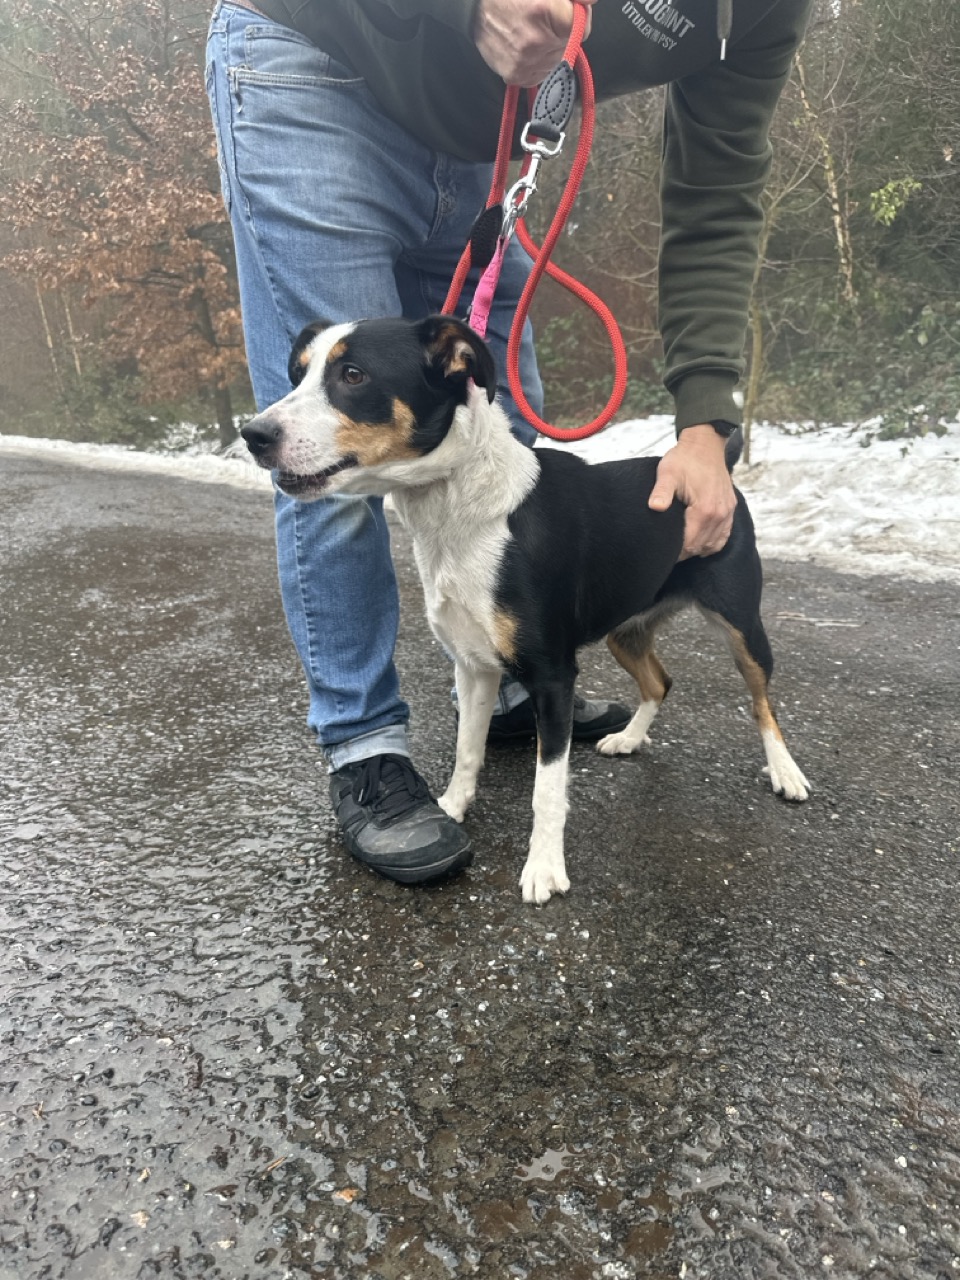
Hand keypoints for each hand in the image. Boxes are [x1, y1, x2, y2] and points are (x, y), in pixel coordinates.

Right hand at [473, 0, 595, 85]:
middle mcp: (536, 41)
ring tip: (529, 32)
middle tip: (540, 19)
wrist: (477, 6)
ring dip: (548, 49)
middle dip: (560, 33)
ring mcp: (525, 62)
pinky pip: (539, 74)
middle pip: (567, 46)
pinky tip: (524, 47)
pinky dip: (536, 63)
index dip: (575, 18)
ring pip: (554, 62)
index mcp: (546, 13)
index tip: (563, 10)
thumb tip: (591, 1)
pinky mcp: (515, 75)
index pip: (581, 29)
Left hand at [648, 425, 736, 557]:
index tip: (662, 552)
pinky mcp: (730, 508)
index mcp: (705, 508)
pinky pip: (724, 535)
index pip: (689, 543)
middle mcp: (720, 513)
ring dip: (696, 548)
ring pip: (712, 544)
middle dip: (683, 552)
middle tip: (667, 551)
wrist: (705, 444)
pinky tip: (699, 543)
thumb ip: (662, 491)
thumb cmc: (684, 459)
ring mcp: (728, 512)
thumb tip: (654, 507)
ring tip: (680, 547)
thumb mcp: (668, 473)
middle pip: (700, 546)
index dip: (675, 551)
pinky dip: (711, 542)